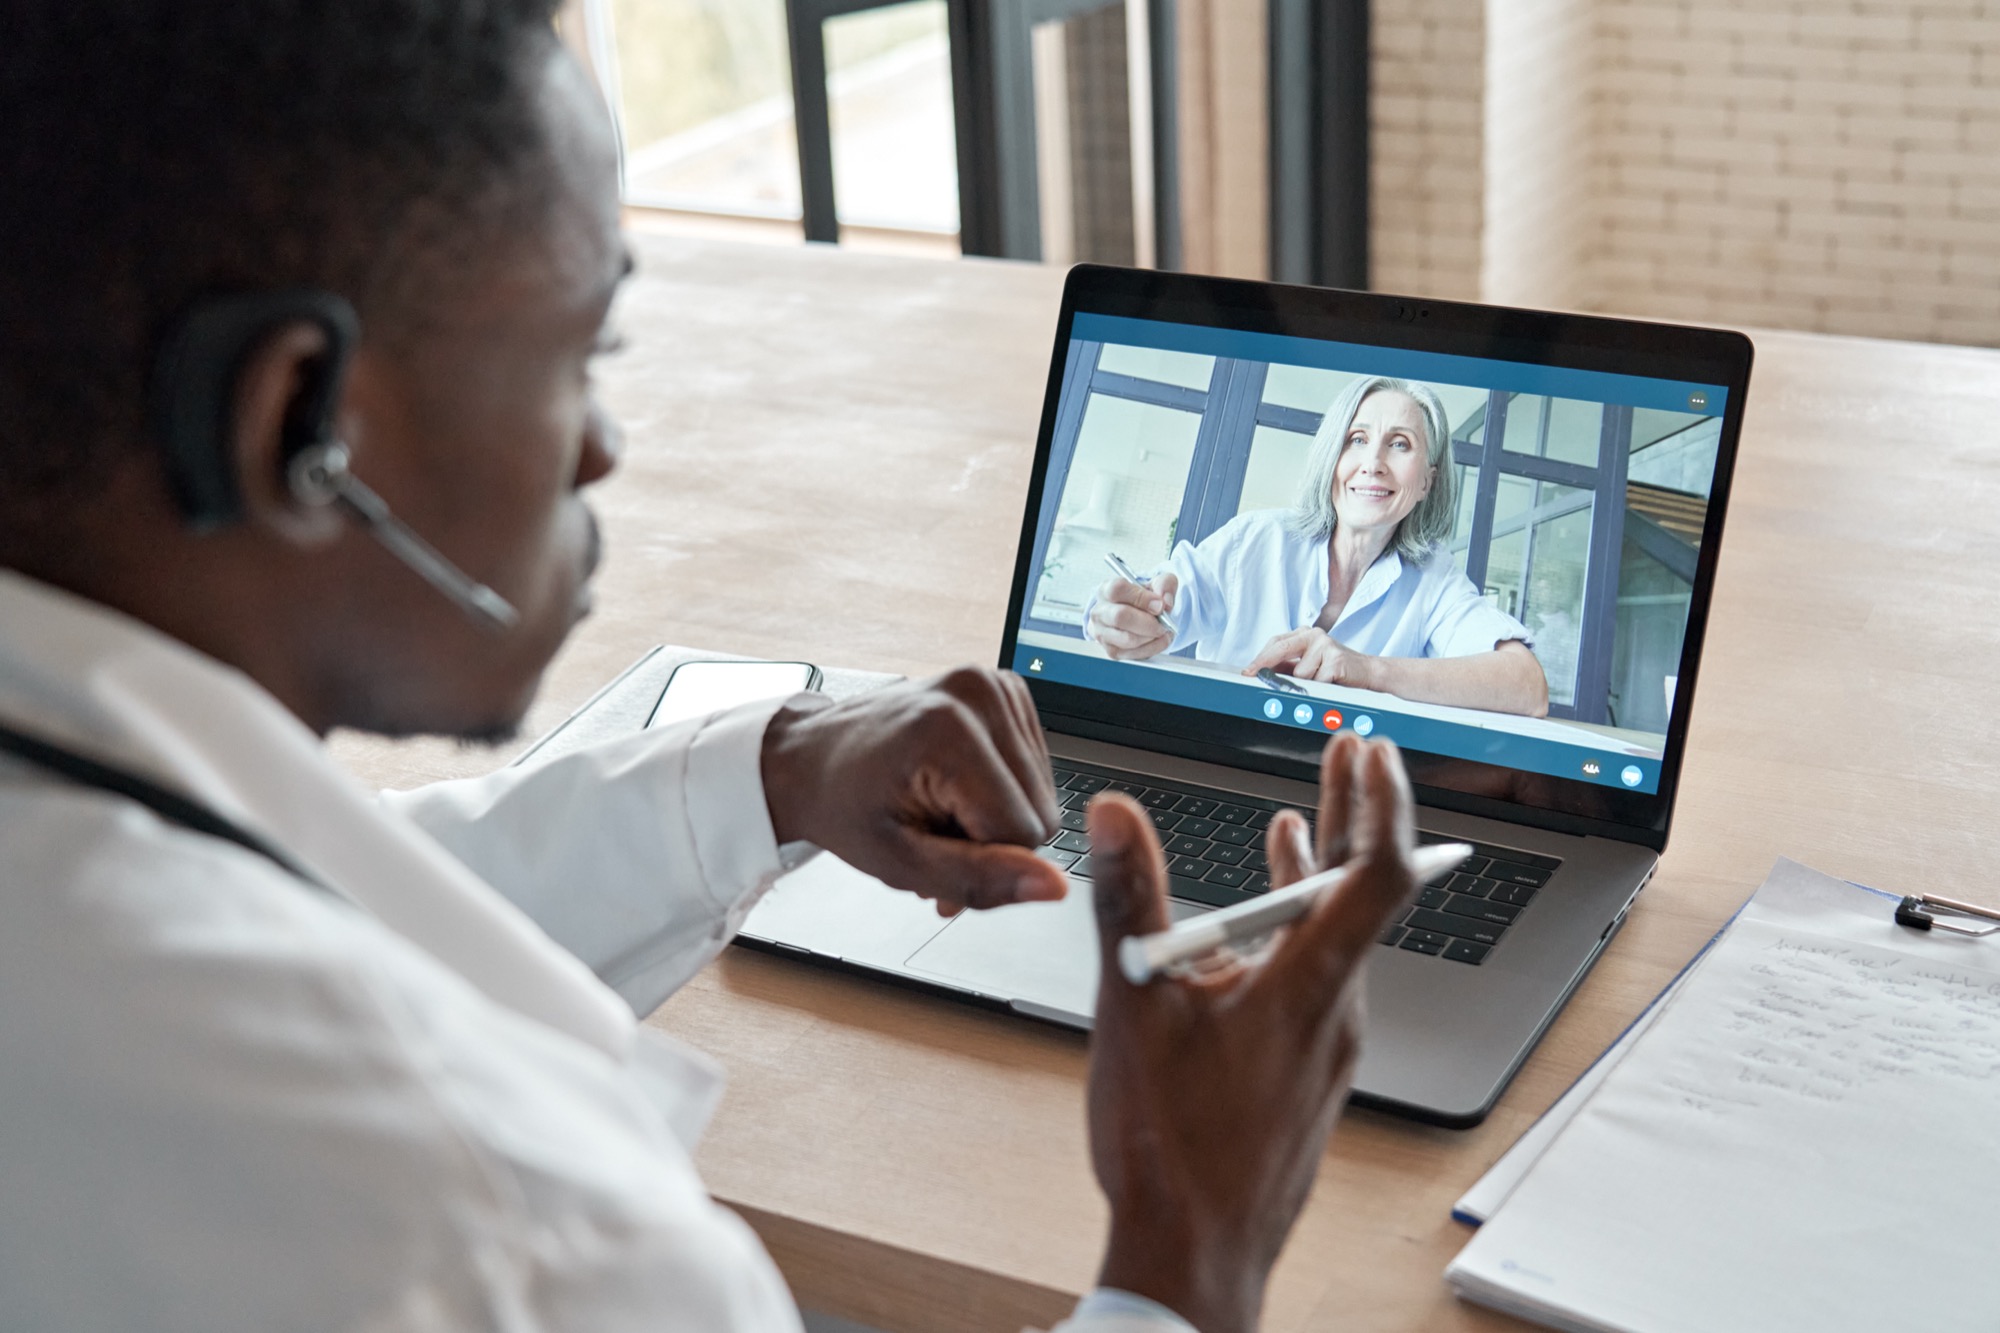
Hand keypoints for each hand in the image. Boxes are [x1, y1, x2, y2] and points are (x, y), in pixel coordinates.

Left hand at [759, 667, 1067, 914]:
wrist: (815, 757)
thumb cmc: (843, 803)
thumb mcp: (899, 862)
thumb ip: (979, 878)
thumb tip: (1053, 886)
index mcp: (949, 729)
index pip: (1024, 834)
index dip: (983, 862)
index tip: (934, 851)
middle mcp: (979, 693)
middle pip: (1040, 813)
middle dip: (991, 840)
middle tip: (933, 832)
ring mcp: (996, 684)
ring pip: (1042, 796)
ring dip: (995, 816)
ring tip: (940, 807)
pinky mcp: (1006, 689)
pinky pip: (1035, 769)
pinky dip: (1000, 789)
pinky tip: (957, 784)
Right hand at [1083, 734, 1416, 1332]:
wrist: (1196, 1256)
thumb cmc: (1172, 1150)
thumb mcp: (1134, 1006)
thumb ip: (1129, 901)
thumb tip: (1119, 816)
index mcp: (1309, 989)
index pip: (1376, 874)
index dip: (1380, 803)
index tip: (1369, 753)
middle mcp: (1336, 1013)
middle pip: (1364, 895)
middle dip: (1354, 815)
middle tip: (1350, 754)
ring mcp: (1326, 1046)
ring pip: (1338, 939)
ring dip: (1321, 874)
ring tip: (1305, 818)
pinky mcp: (1306, 1072)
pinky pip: (1319, 979)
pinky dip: (1298, 932)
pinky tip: (1261, 926)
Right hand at [1086, 572, 1178, 659]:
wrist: (1139, 615)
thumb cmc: (1144, 598)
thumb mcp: (1157, 583)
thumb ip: (1164, 585)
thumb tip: (1166, 603)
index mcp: (1106, 590)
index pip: (1117, 590)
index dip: (1141, 597)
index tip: (1159, 605)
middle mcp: (1100, 612)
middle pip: (1120, 617)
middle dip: (1148, 622)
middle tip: (1163, 623)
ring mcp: (1103, 634)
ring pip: (1128, 639)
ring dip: (1152, 637)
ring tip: (1163, 631)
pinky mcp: (1112, 651)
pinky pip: (1134, 654)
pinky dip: (1152, 648)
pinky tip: (1158, 640)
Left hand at [1244, 627, 1375, 686]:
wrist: (1368, 672)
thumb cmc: (1336, 670)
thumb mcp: (1309, 665)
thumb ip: (1287, 667)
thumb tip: (1262, 673)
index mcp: (1305, 634)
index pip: (1276, 643)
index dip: (1260, 658)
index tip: (1248, 671)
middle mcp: (1314, 635)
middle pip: (1281, 649)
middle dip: (1264, 665)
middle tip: (1252, 676)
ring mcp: (1326, 645)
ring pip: (1300, 673)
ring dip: (1306, 684)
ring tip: (1321, 682)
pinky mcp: (1336, 659)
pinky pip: (1317, 682)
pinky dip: (1321, 689)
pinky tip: (1331, 683)